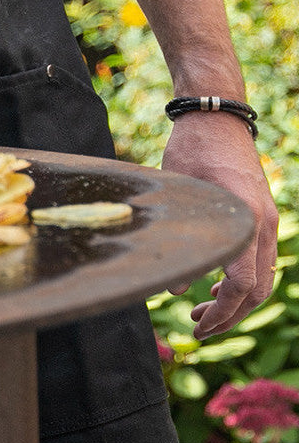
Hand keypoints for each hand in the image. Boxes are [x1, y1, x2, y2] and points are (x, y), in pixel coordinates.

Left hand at [161, 111, 278, 338]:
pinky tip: (215, 287)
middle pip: (257, 290)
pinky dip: (243, 281)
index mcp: (244, 219)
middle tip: (196, 326)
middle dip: (228, 315)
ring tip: (201, 311)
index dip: (223, 314)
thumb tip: (174, 287)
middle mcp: (263, 223)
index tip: (199, 328)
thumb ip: (180, 237)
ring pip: (262, 278)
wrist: (218, 115)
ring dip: (236, 300)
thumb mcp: (178, 190)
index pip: (243, 285)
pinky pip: (260, 260)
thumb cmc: (193, 146)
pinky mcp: (263, 215)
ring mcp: (267, 220)